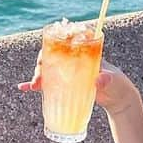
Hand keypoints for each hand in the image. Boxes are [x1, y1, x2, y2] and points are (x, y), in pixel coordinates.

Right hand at [18, 52, 139, 116]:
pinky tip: (24, 87)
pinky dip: (35, 84)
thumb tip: (98, 80)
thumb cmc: (117, 84)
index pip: (64, 44)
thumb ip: (107, 79)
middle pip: (52, 56)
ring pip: (48, 69)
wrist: (118, 98)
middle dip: (41, 64)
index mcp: (83, 53)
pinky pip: (48, 84)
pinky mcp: (66, 85)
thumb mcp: (113, 80)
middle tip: (38, 77)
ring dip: (38, 75)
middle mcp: (73, 60)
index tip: (45, 56)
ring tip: (33, 85)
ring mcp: (69, 73)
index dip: (52, 46)